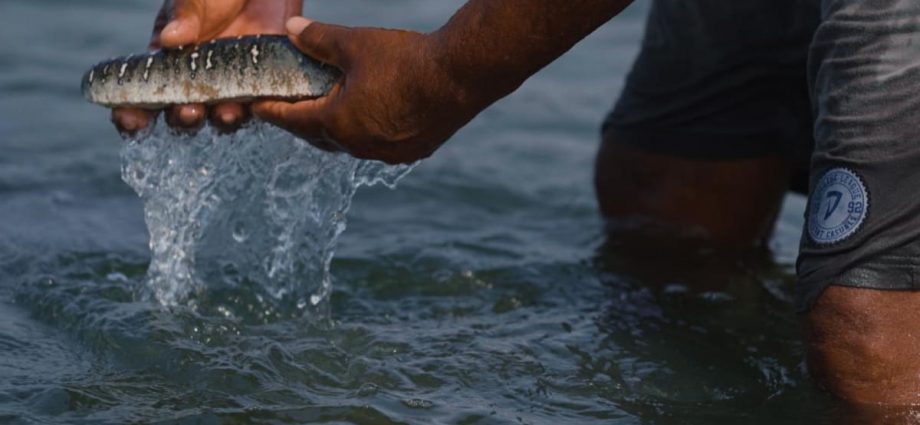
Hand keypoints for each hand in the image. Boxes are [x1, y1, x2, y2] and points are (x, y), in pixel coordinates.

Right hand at [112, 0, 301, 134]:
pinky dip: (255, 109)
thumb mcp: (194, 0)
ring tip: (225, 112)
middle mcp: (195, 82)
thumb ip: (184, 16)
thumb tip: (170, 39)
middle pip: (182, 114)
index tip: (129, 119)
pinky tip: (256, 103)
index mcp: (167, 63)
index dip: (132, 113)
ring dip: (220, 119)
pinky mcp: (260, 86)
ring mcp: (228, 87)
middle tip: (187, 111)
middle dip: (182, 118)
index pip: (143, 95)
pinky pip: (256, 107)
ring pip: (220, 117)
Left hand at [253, 18, 481, 163]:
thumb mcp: (355, 44)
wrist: (460, 77)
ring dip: (337, 131)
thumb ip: (318, 39)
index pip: (293, 120)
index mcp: (338, 123)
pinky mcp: (413, 152)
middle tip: (291, 110)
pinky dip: (368, 134)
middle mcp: (360, 146)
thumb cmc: (406, 60)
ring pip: (351, 145)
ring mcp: (388, 153)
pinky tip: (372, 121)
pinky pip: (380, 147)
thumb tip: (291, 29)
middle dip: (303, 123)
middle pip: (320, 137)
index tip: (258, 109)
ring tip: (331, 115)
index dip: (273, 112)